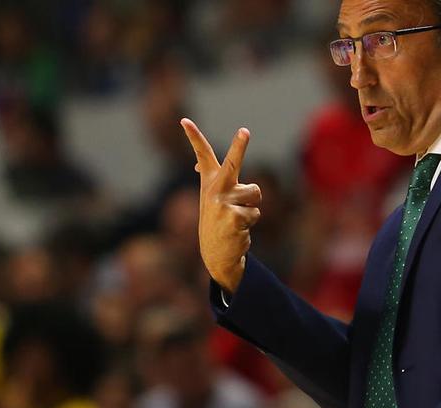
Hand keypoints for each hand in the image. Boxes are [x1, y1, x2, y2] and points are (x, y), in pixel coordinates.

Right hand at [181, 118, 261, 292]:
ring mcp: (223, 204)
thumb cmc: (218, 220)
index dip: (194, 137)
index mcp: (209, 183)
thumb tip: (198, 164)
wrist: (216, 254)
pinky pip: (256, 212)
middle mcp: (214, 190)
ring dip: (252, 206)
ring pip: (255, 193)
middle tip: (245, 130)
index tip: (185, 121)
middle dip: (239, 146)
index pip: (202, 155)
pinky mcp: (234, 217)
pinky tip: (238, 230)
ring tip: (238, 217)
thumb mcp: (212, 198)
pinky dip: (251, 221)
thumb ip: (212, 178)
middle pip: (231, 164)